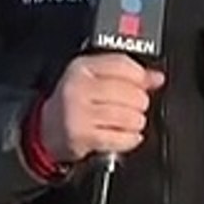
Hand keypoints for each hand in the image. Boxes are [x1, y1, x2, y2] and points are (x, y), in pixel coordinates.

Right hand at [39, 54, 165, 164]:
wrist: (47, 129)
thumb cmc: (75, 103)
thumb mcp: (94, 80)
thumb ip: (126, 75)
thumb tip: (156, 78)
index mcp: (82, 68)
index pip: (123, 64)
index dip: (140, 77)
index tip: (143, 85)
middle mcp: (78, 87)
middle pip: (130, 92)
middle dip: (139, 103)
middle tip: (133, 107)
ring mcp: (79, 112)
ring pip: (128, 116)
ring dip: (136, 122)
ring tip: (128, 122)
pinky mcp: (82, 135)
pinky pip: (121, 138)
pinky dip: (130, 139)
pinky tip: (124, 135)